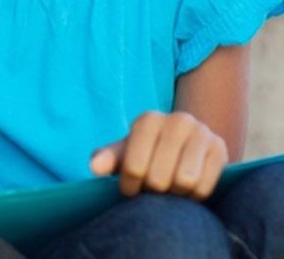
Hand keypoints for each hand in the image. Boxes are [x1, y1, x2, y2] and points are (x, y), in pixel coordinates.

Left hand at [89, 110, 227, 199]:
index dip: (130, 186)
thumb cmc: (146, 153)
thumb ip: (107, 158)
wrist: (185, 147)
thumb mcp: (124, 153)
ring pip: (184, 182)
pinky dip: (194, 196)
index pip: (133, 167)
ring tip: (169, 189)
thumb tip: (95, 168)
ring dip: (175, 194)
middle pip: (158, 178)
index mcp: (149, 120)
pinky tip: (187, 190)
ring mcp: (202, 133)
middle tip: (152, 190)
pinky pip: (205, 186)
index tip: (130, 190)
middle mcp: (178, 121)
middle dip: (152, 191)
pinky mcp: (220, 149)